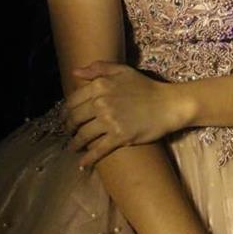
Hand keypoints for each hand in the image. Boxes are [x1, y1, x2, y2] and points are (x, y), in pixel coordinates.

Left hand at [64, 61, 183, 166]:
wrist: (168, 104)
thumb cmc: (145, 86)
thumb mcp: (122, 71)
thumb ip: (98, 68)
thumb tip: (75, 72)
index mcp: (100, 85)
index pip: (72, 100)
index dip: (66, 111)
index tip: (65, 117)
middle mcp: (101, 102)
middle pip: (75, 119)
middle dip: (68, 128)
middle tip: (68, 132)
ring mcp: (110, 121)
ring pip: (83, 135)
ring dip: (75, 144)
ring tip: (73, 147)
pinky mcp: (119, 137)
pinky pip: (98, 150)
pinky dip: (88, 159)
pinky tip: (82, 165)